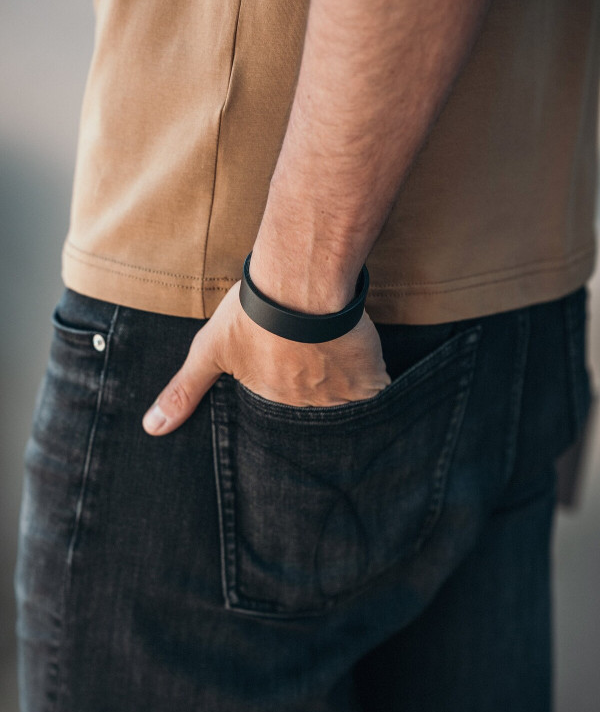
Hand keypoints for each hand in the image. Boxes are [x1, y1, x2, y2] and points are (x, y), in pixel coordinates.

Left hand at [142, 281, 390, 435]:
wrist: (301, 283)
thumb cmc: (253, 312)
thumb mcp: (209, 350)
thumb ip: (184, 391)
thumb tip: (151, 429)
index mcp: (270, 403)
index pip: (279, 416)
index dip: (285, 398)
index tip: (290, 385)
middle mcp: (304, 409)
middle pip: (314, 415)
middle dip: (316, 405)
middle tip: (318, 375)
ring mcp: (338, 397)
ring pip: (346, 408)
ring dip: (345, 398)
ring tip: (344, 374)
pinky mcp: (368, 379)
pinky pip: (377, 398)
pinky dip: (377, 394)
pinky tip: (374, 380)